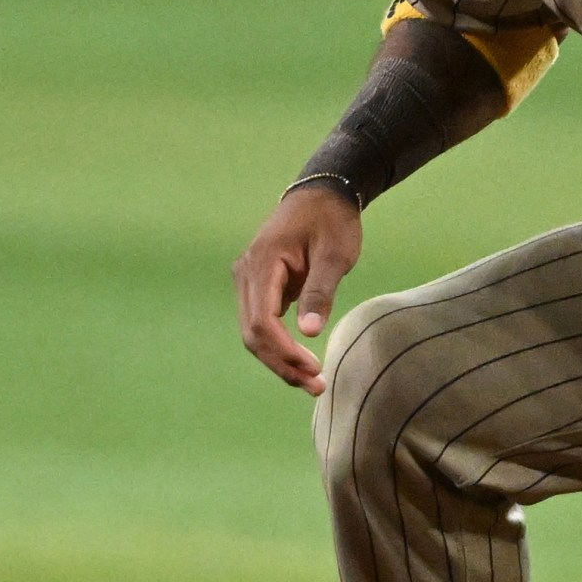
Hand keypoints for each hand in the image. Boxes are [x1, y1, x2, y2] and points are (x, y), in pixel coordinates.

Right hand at [233, 184, 362, 393]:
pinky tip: (302, 361)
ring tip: (311, 381)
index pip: (263, 322)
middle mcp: (246, 274)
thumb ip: (320, 291)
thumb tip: (309, 333)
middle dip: (281, 364)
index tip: (314, 368)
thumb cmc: (332, 221)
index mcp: (262, 263)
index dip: (285, 352)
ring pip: (254, 332)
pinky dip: (279, 345)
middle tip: (316, 386)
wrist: (322, 194)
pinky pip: (262, 323)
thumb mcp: (335, 255)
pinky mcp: (258, 286)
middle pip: (253, 334)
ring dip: (279, 359)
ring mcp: (248, 280)